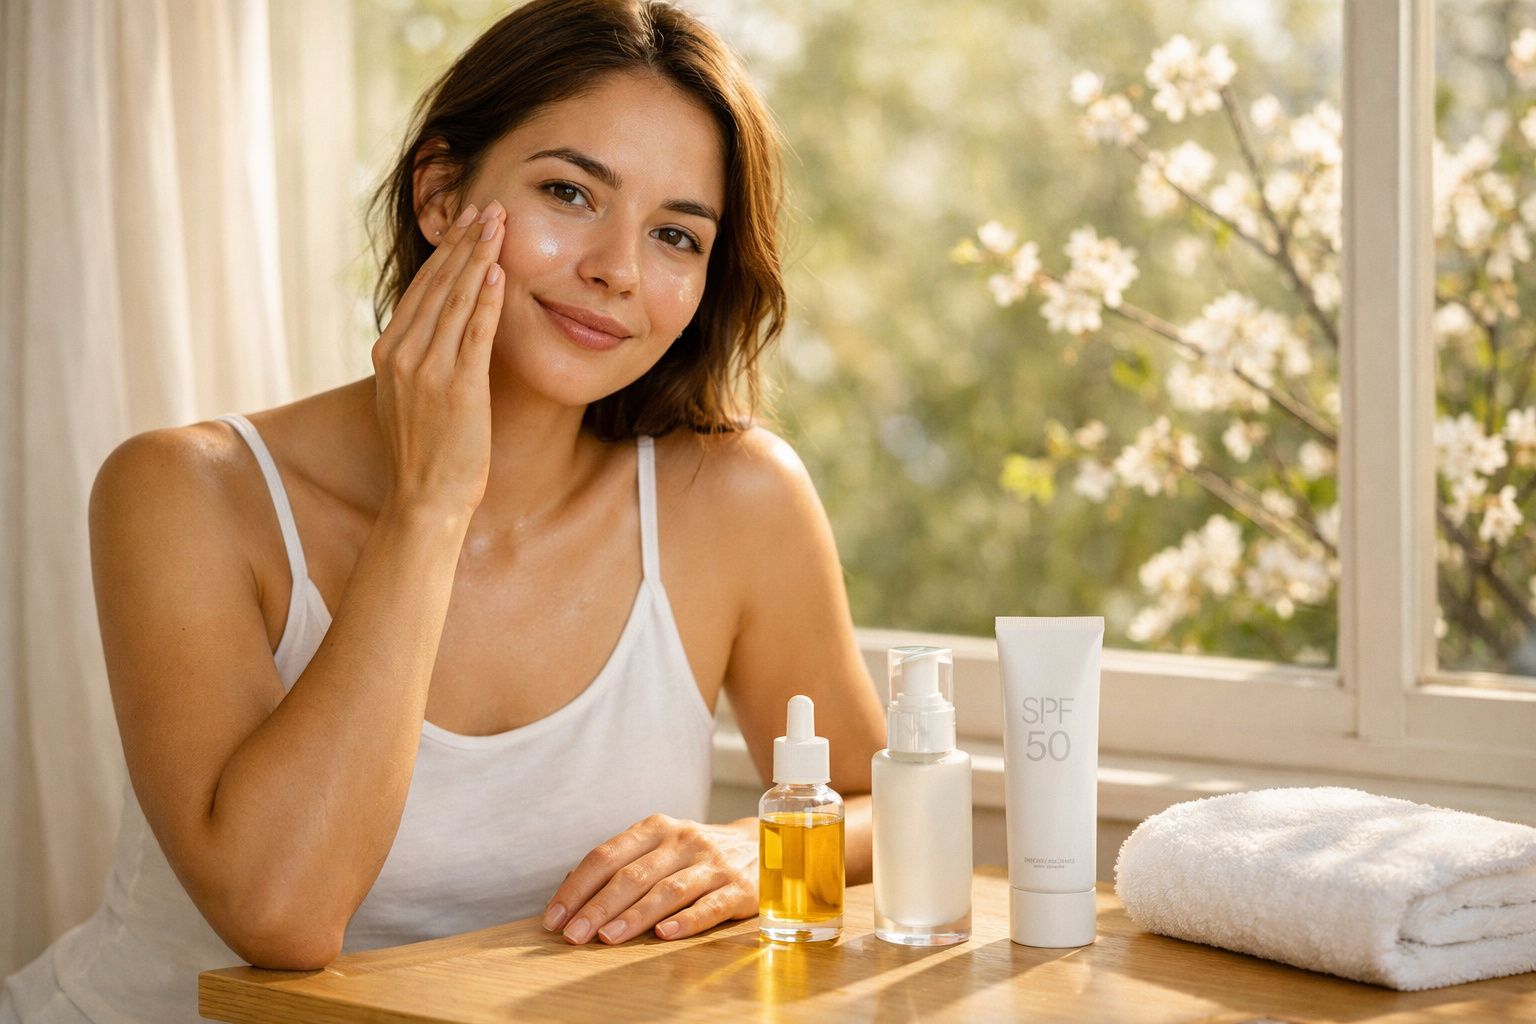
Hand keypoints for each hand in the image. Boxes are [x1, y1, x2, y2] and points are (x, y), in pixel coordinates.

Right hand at [371, 200, 505, 518]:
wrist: (425, 497)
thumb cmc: (425, 452)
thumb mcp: (407, 396)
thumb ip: (416, 361)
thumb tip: (432, 332)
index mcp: (389, 353)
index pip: (421, 290)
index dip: (446, 253)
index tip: (465, 223)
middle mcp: (403, 355)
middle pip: (437, 285)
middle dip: (464, 242)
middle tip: (487, 206)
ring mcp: (428, 371)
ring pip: (456, 300)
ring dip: (479, 258)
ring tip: (498, 224)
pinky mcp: (458, 389)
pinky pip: (474, 334)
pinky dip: (486, 300)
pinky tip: (498, 272)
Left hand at [542, 814, 757, 943]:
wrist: (762, 845)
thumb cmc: (695, 854)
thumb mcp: (658, 848)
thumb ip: (620, 864)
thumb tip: (571, 887)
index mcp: (656, 829)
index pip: (606, 856)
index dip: (577, 888)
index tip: (554, 919)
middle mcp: (683, 841)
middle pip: (633, 875)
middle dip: (598, 907)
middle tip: (573, 936)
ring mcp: (713, 864)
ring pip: (668, 890)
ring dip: (635, 916)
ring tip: (608, 939)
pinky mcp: (740, 888)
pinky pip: (710, 906)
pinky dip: (686, 921)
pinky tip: (664, 936)